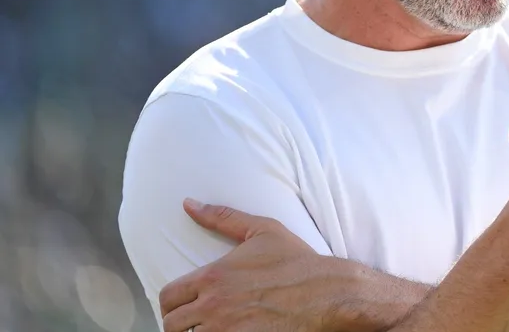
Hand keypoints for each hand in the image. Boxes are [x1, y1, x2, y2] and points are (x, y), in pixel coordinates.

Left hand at [160, 200, 424, 331]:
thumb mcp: (262, 231)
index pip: (167, 298)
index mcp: (213, 276)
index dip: (172, 303)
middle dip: (181, 324)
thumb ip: (222, 217)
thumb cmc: (296, 261)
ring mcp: (227, 331)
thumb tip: (188, 204)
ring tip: (212, 329)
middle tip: (197, 322)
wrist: (327, 292)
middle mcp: (214, 306)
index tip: (185, 305)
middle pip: (172, 326)